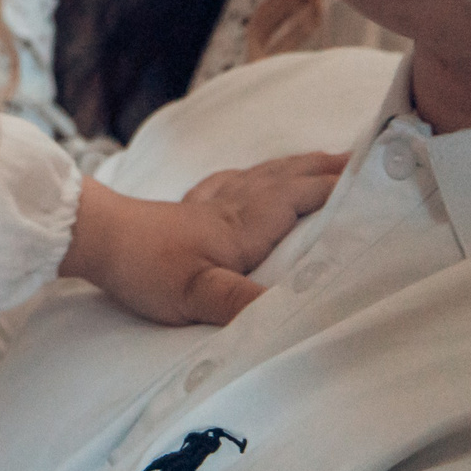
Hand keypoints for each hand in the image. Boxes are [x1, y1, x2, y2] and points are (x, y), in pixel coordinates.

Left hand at [60, 152, 346, 325]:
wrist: (92, 238)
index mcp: (243, 223)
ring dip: (297, 166)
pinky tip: (249, 177)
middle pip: (287, 177)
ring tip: (323, 160)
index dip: (339, 186)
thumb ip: (242, 303)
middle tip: (363, 157)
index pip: (302, 196)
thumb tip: (293, 313)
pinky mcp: (187, 208)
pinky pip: (233, 181)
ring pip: (263, 175)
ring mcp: (207, 202)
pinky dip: (255, 174)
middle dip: (326, 167)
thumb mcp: (195, 294)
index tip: (377, 174)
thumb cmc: (144, 266)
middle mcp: (231, 204)